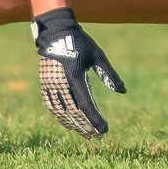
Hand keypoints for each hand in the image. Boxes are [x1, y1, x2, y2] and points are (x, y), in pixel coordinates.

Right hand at [32, 8, 124, 138]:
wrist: (55, 31)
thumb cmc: (80, 42)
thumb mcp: (98, 56)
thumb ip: (109, 74)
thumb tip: (122, 91)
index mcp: (75, 76)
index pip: (86, 105)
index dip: (95, 120)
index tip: (104, 130)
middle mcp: (61, 83)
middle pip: (74, 112)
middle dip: (86, 126)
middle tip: (97, 137)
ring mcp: (51, 84)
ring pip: (61, 111)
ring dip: (73, 124)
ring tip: (84, 134)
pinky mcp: (45, 84)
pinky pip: (52, 105)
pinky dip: (60, 116)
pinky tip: (68, 123)